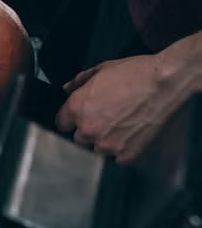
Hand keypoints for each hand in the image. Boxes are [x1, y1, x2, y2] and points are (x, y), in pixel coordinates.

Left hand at [55, 56, 172, 163]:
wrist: (166, 83)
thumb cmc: (135, 73)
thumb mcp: (101, 70)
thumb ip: (79, 81)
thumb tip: (67, 88)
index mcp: (76, 109)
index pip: (62, 124)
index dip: (72, 120)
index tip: (82, 117)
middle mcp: (88, 130)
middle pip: (79, 139)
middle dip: (90, 131)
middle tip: (108, 119)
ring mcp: (107, 145)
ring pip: (99, 149)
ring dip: (107, 141)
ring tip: (124, 125)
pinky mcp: (127, 155)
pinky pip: (118, 158)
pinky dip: (125, 150)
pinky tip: (134, 134)